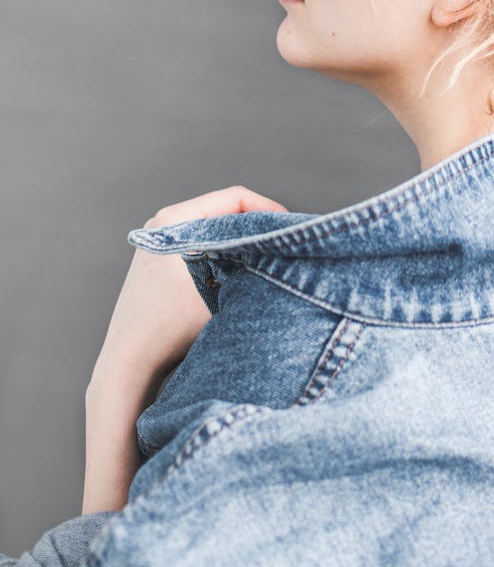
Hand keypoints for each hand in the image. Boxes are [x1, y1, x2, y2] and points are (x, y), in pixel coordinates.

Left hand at [82, 184, 288, 513]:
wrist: (128, 367)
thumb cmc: (171, 329)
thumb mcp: (223, 290)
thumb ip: (254, 263)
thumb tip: (288, 247)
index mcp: (174, 220)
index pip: (236, 198)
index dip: (270, 212)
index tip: (292, 231)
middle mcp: (163, 227)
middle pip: (226, 214)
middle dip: (257, 229)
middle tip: (285, 247)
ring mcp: (160, 247)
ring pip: (216, 235)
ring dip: (242, 247)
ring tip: (266, 264)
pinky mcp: (160, 269)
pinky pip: (204, 251)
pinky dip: (226, 260)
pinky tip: (241, 280)